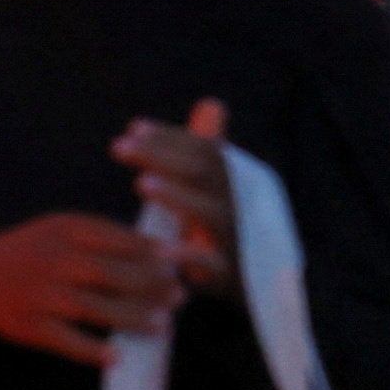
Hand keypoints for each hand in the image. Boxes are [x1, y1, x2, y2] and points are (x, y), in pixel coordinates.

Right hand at [0, 209, 183, 361]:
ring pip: (94, 308)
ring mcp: (41, 294)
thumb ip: (103, 236)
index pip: (115, 238)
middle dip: (150, 286)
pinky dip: (92, 351)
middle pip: (110, 274)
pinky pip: (66, 340)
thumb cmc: (33, 251)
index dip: (148, 251)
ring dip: (132, 318)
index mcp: (64, 231)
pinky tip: (117, 358)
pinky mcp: (29, 326)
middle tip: (179, 295)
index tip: (176, 260)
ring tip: (163, 325)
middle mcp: (53, 260)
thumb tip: (159, 250)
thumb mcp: (61, 229)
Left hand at [111, 99, 235, 289]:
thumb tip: (211, 103)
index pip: (205, 149)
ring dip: (176, 196)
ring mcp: (239, 238)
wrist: (270, 286)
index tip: (134, 128)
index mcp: (238, 180)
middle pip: (204, 171)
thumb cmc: (233, 232)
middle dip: (161, 156)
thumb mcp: (224, 190)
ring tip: (141, 183)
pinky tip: (158, 246)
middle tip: (119, 146)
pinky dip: (186, 254)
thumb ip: (210, 150)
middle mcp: (241, 203)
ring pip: (210, 212)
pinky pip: (210, 262)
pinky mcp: (233, 274)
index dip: (170, 137)